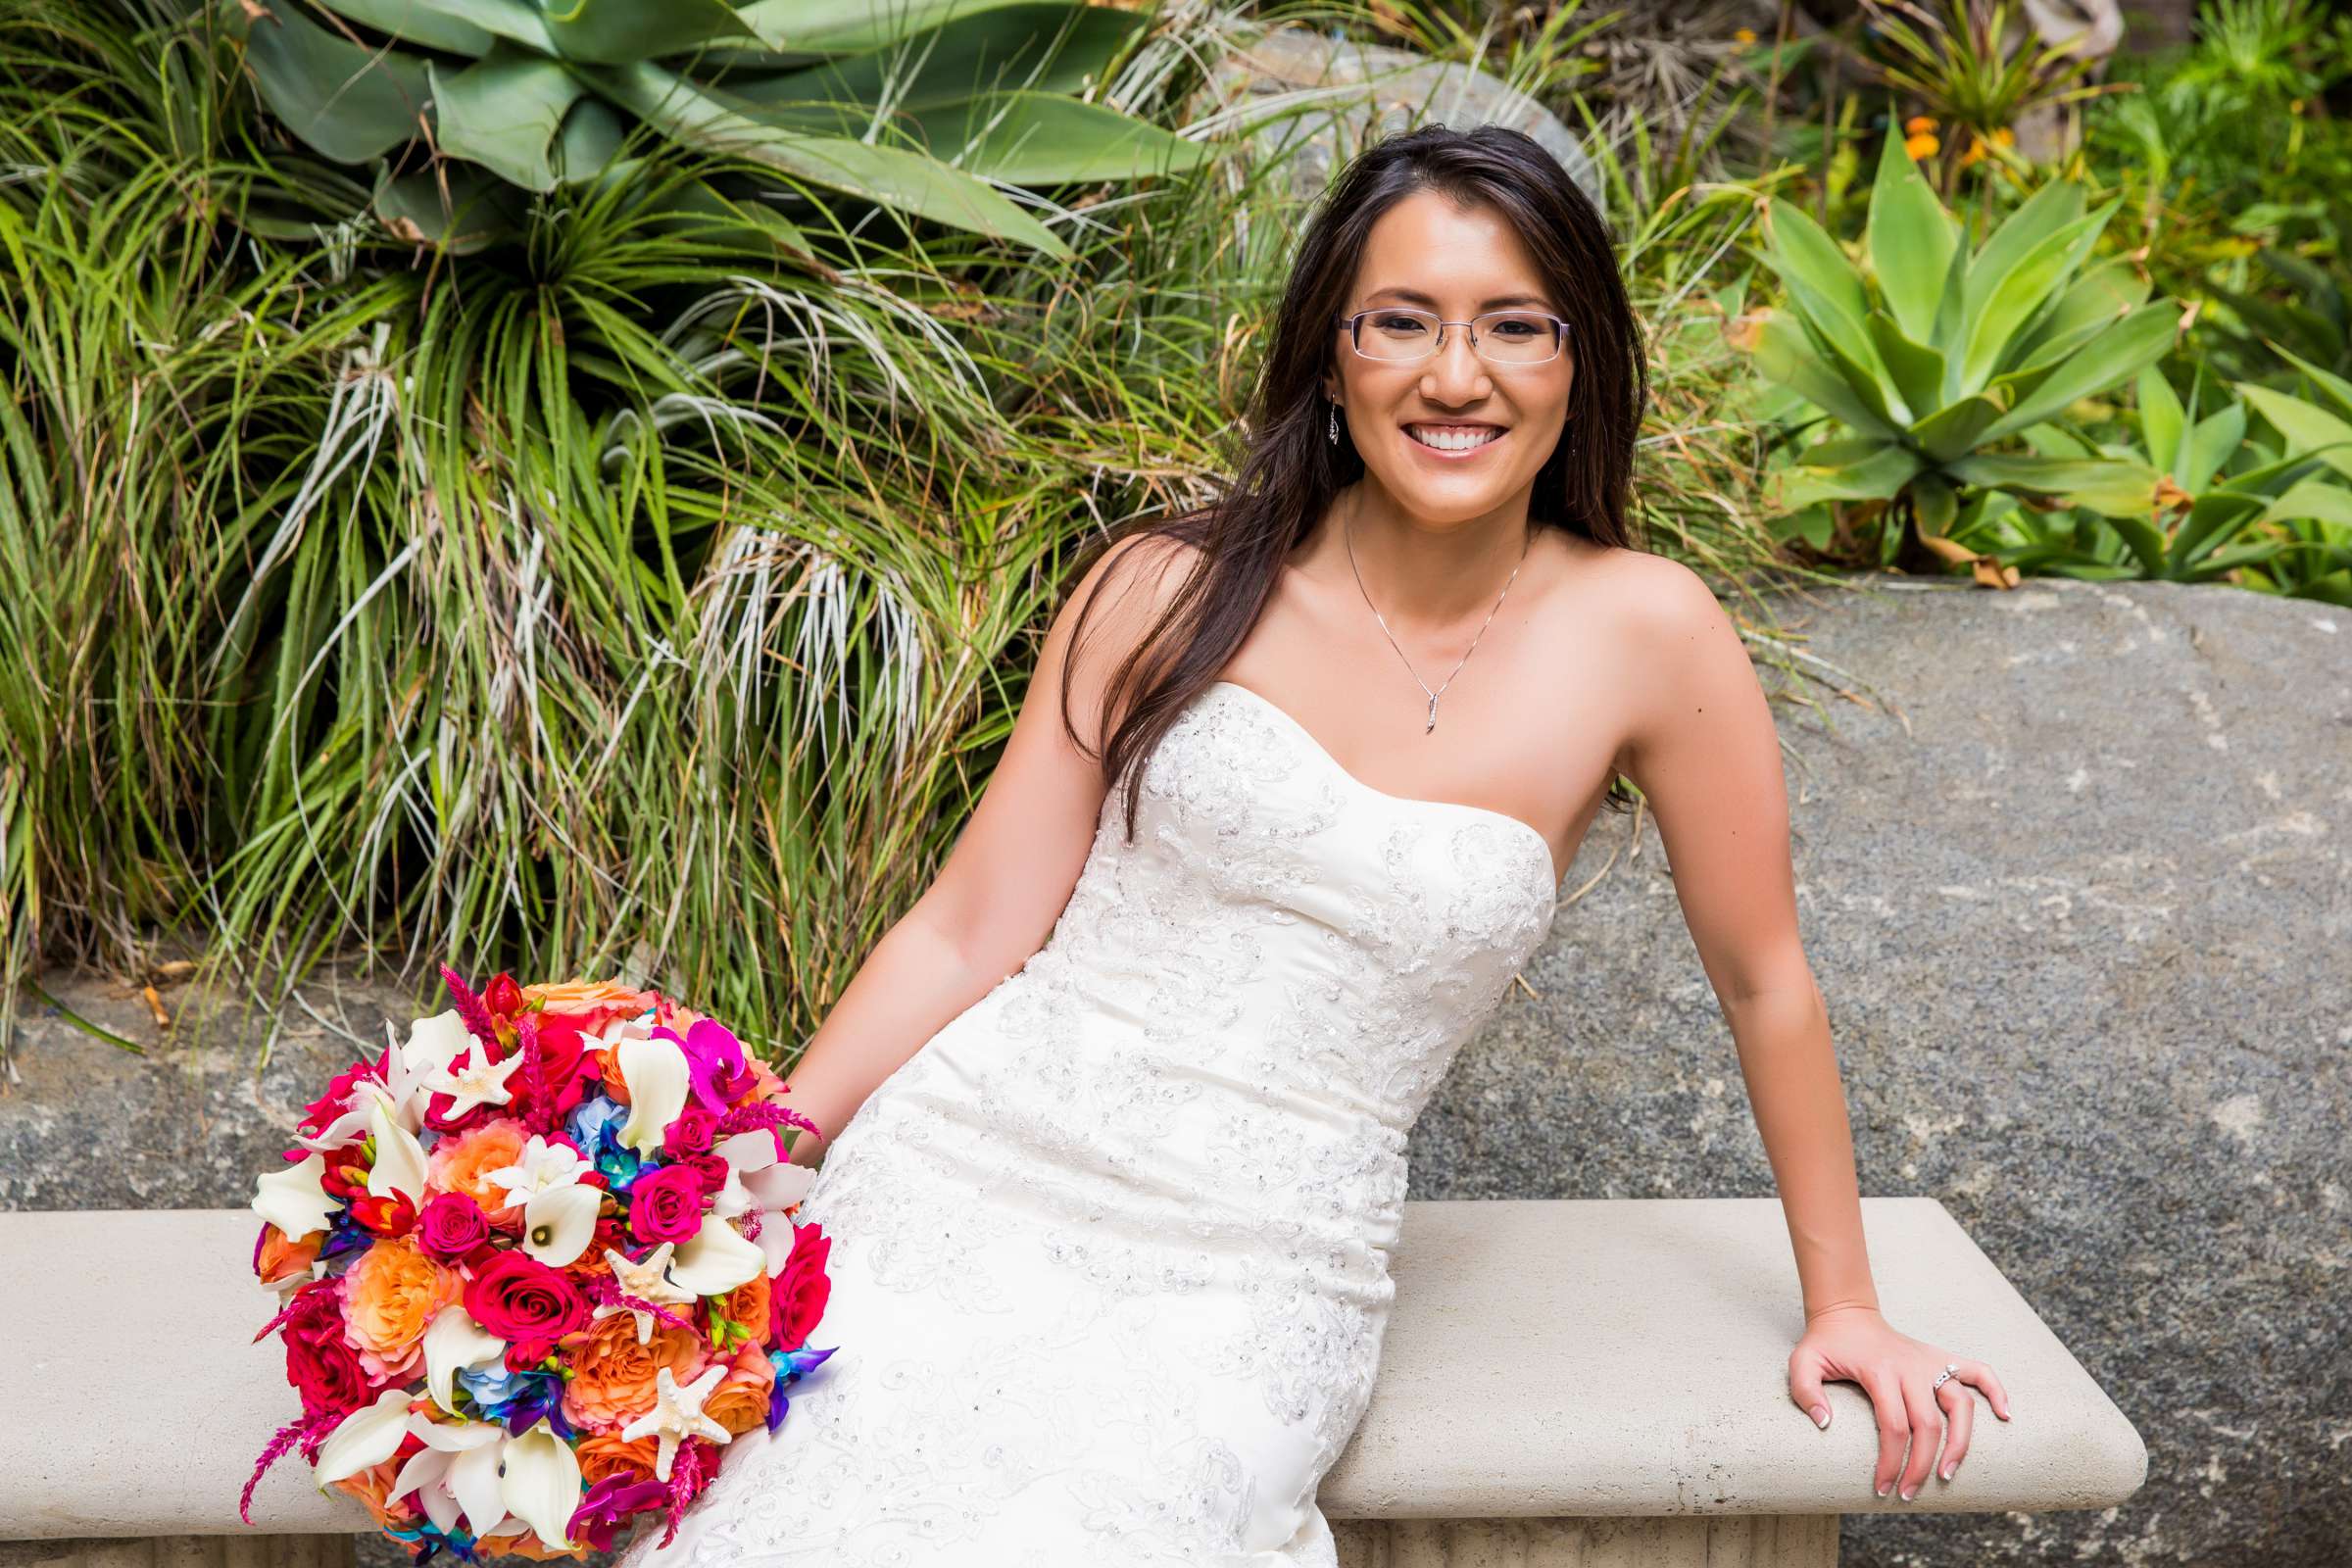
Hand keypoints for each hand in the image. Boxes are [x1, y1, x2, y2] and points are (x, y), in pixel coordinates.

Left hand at [1788, 1303, 2012, 1500]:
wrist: (1846, 1313)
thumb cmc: (1826, 1344)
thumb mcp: (1802, 1363)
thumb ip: (1806, 1392)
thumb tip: (1825, 1424)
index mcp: (1879, 1371)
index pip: (1893, 1425)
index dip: (1891, 1462)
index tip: (1883, 1487)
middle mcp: (1910, 1367)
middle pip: (1928, 1423)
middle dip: (1921, 1465)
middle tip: (1911, 1493)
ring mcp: (1929, 1362)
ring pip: (1961, 1403)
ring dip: (1961, 1442)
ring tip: (1949, 1473)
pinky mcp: (1940, 1358)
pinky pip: (1978, 1371)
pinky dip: (1996, 1390)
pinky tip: (2006, 1415)